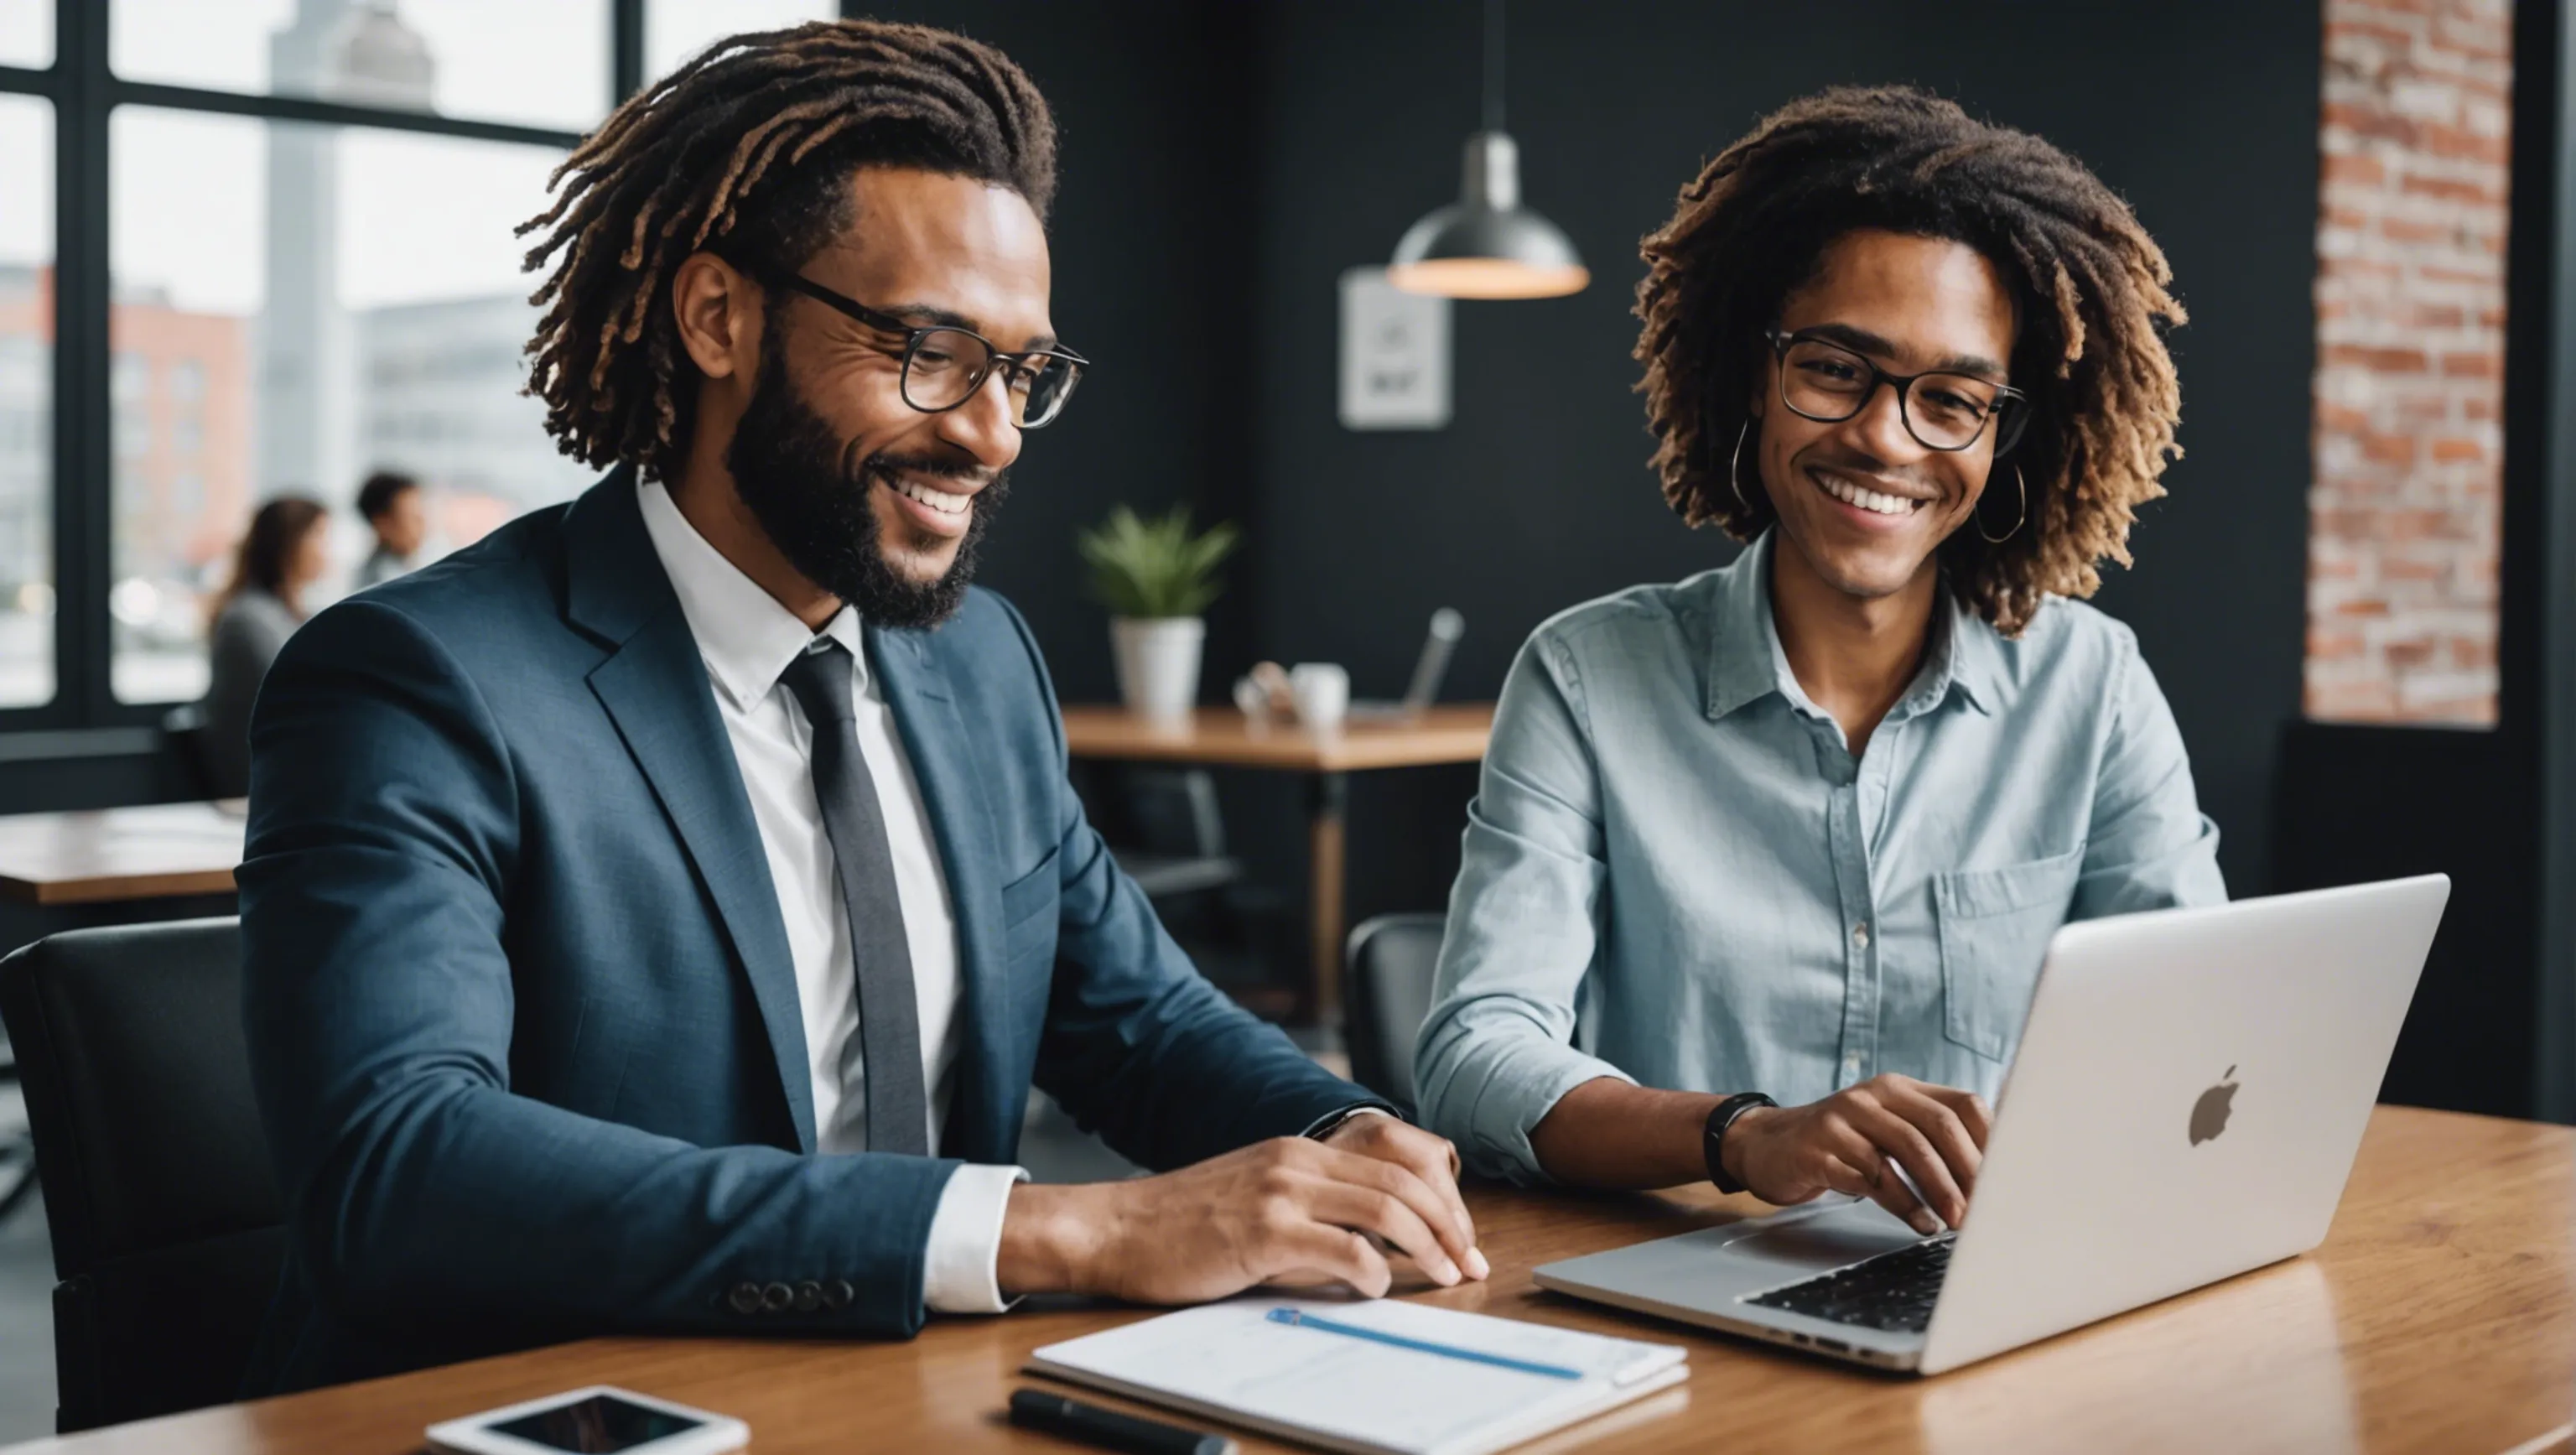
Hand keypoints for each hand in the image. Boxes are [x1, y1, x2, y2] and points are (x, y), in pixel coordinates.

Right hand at [997, 1128, 1487, 1303]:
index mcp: (1300, 1149)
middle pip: (1403, 1180)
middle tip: (1469, 1263)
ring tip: (1443, 1276)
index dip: (1441, 1199)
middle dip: (1450, 1225)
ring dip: (1426, 1245)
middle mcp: (1296, 1159)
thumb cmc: (1183, 1224)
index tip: (1460, 1238)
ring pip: (1384, 1207)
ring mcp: (1280, 1191)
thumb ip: (1312, 1206)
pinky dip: (1372, 1270)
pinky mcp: (1263, 1230)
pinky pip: (1342, 1247)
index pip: (1397, 1160)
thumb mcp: (1256, 1195)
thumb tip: (1373, 1244)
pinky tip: (1375, 1287)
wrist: (1117, 1229)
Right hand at [1720, 1074, 1991, 1234]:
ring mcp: (1842, 1118)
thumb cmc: (1843, 1145)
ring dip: (1935, 1191)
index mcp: (1899, 1089)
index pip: (1961, 1104)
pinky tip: (1916, 1221)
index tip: (2006, 1182)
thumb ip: (1930, 1140)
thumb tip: (1996, 1175)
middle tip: (1982, 1212)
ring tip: (1951, 1223)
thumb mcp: (1886, 1130)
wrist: (1769, 1146)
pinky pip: (1867, 1176)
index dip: (1989, 1143)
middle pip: (1935, 1127)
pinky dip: (1899, 1203)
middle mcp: (1873, 1096)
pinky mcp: (1818, 1147)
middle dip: (1966, 1173)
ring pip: (1903, 1150)